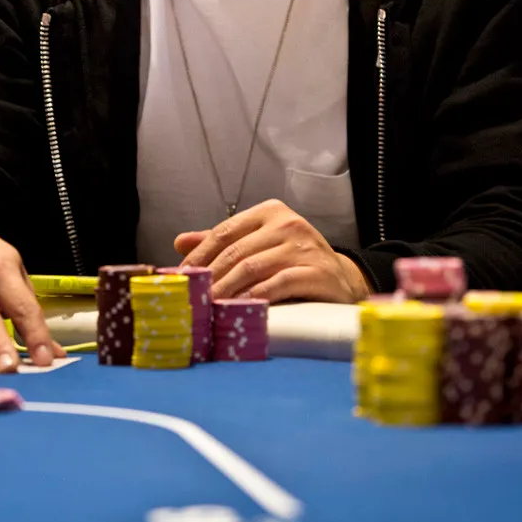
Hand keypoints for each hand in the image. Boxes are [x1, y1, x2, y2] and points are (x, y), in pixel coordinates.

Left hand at [175, 199, 371, 303]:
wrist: (342, 280)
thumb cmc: (293, 261)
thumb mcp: (259, 245)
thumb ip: (224, 242)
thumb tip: (179, 242)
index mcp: (270, 212)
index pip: (224, 232)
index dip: (198, 255)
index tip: (180, 277)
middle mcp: (288, 224)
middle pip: (235, 251)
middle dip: (209, 277)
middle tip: (191, 298)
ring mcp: (304, 246)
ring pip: (252, 268)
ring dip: (226, 290)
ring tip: (208, 307)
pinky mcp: (318, 271)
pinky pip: (277, 285)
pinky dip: (254, 298)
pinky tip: (239, 309)